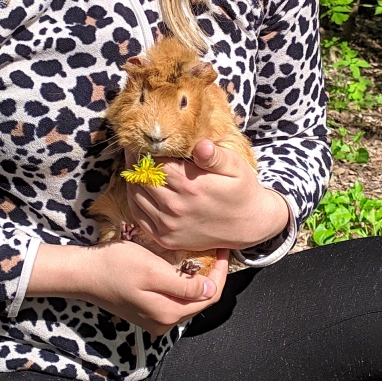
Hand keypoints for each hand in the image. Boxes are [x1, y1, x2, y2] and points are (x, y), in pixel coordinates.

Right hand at [28, 241, 230, 336]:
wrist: (84, 274)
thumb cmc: (115, 266)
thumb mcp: (152, 270)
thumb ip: (183, 285)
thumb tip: (210, 290)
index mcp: (168, 313)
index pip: (209, 296)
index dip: (220, 273)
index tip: (223, 249)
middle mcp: (164, 322)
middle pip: (201, 301)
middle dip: (212, 276)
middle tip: (215, 250)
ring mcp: (155, 319)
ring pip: (188, 300)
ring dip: (198, 280)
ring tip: (202, 256)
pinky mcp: (147, 313)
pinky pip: (174, 300)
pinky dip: (183, 285)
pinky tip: (182, 267)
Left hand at [124, 140, 289, 253]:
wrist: (248, 225)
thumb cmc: (241, 190)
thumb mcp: (236, 167)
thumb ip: (215, 156)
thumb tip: (200, 145)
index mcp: (190, 186)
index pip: (154, 163)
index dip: (144, 150)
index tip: (140, 141)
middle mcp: (176, 207)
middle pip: (141, 179)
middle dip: (135, 162)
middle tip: (133, 150)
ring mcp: (169, 225)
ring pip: (136, 196)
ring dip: (133, 180)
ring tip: (135, 167)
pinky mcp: (166, 239)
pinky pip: (139, 216)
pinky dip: (134, 200)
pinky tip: (139, 188)